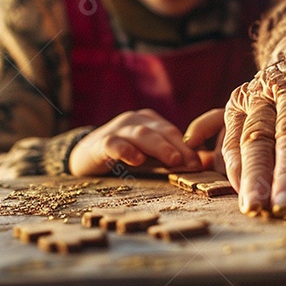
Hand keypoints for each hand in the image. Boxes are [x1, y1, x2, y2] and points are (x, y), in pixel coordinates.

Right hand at [69, 109, 202, 175]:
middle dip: (179, 147)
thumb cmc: (123, 157)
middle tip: (192, 163)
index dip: (188, 147)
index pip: (172, 132)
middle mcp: (135, 120)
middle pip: (161, 131)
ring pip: (141, 134)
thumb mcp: (148, 156)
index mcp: (149, 121)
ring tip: (174, 161)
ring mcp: (117, 128)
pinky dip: (127, 150)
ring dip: (160, 147)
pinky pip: (115, 143)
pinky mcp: (100, 142)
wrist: (84, 157)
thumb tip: (201, 165)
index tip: (201, 164)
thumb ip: (169, 159)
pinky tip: (137, 160)